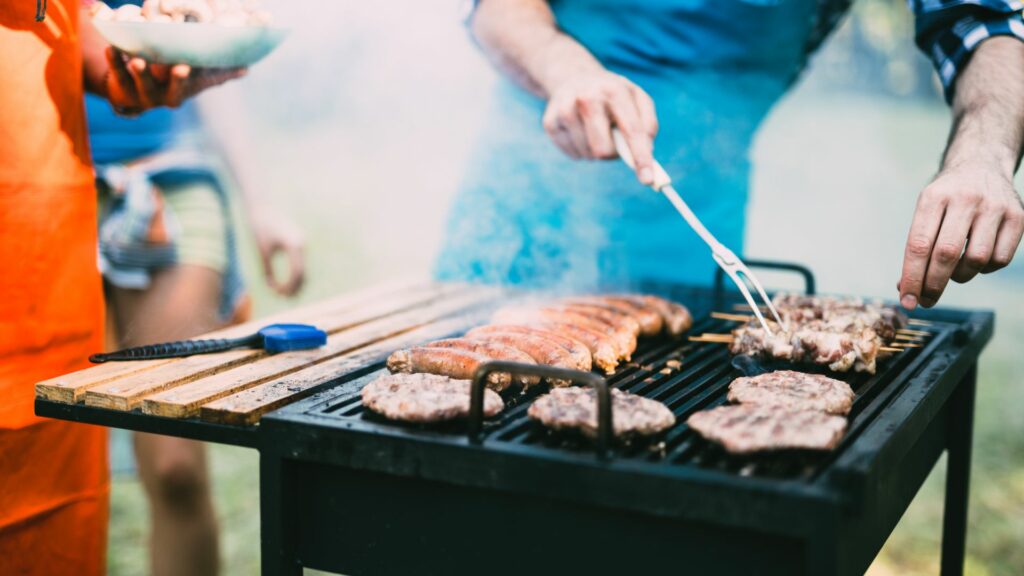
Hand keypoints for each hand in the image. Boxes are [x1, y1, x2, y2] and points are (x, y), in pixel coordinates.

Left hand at [104, 47, 245, 114]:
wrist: (132, 95)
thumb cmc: (170, 81)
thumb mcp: (196, 79)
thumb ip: (218, 73)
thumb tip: (247, 67)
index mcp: (187, 91)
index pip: (197, 84)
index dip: (201, 77)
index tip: (204, 67)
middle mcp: (168, 96)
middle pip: (174, 90)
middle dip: (178, 80)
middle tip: (182, 67)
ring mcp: (145, 94)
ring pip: (144, 84)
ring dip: (142, 73)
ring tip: (138, 60)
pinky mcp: (123, 87)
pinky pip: (118, 75)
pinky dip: (115, 62)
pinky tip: (112, 48)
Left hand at [250, 210, 305, 296]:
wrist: (263, 208)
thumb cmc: (260, 227)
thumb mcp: (261, 250)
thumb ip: (267, 268)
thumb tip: (270, 286)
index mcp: (294, 244)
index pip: (297, 273)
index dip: (288, 286)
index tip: (276, 293)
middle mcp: (302, 245)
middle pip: (303, 274)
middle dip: (294, 288)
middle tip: (281, 299)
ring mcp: (302, 245)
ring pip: (303, 271)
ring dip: (295, 284)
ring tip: (282, 294)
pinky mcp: (299, 245)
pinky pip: (299, 265)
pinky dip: (294, 277)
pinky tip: (283, 284)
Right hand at [541, 70, 658, 184]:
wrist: (572, 77)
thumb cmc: (611, 94)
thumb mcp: (635, 98)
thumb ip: (647, 123)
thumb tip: (647, 152)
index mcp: (614, 90)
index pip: (631, 130)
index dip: (641, 157)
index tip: (647, 180)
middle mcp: (587, 98)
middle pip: (603, 150)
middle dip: (613, 155)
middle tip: (614, 143)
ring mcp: (565, 110)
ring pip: (589, 155)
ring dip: (596, 150)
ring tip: (595, 129)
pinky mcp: (550, 123)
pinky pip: (574, 154)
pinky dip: (582, 149)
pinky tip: (580, 131)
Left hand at [898, 162, 1023, 308]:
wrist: (982, 165)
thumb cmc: (947, 198)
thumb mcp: (925, 211)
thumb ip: (917, 247)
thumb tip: (906, 288)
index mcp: (933, 197)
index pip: (919, 245)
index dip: (912, 277)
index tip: (907, 301)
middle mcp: (965, 199)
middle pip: (946, 254)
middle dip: (933, 285)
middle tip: (926, 301)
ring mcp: (994, 207)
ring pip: (976, 260)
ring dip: (960, 276)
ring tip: (953, 271)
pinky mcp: (1017, 217)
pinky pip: (1000, 259)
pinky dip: (984, 269)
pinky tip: (976, 260)